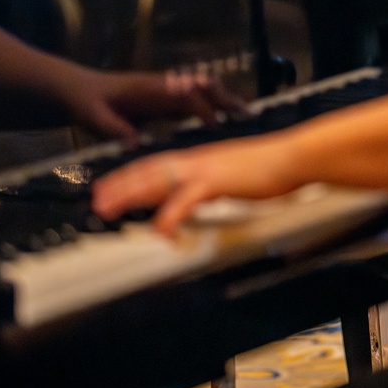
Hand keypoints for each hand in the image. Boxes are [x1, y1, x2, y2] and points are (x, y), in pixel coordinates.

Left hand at [59, 69, 245, 143]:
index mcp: (148, 88)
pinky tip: (221, 123)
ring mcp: (164, 90)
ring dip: (222, 100)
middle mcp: (161, 86)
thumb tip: (134, 144)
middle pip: (200, 85)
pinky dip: (212, 107)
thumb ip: (114, 129)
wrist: (74, 88)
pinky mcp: (163, 99)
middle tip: (247, 115)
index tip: (218, 125)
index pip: (183, 94)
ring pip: (201, 90)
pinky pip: (194, 100)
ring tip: (244, 117)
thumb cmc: (84, 102)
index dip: (202, 108)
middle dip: (225, 98)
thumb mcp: (94, 117)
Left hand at [93, 130, 297, 234]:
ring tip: (108, 209)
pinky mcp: (216, 181)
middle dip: (120, 186)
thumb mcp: (232, 174)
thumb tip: (200, 194)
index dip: (131, 175)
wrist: (291, 156)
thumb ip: (213, 183)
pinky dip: (170, 215)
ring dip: (131, 194)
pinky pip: (185, 200)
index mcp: (199, 158)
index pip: (157, 164)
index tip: (112, 186)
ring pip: (157, 181)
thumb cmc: (269, 167)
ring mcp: (204, 169)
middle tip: (96, 200)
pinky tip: (160, 231)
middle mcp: (196, 160)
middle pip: (149, 171)